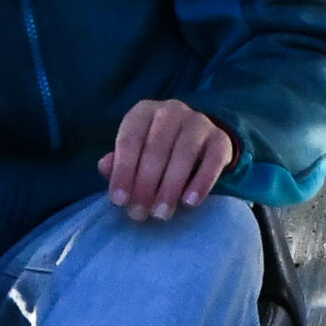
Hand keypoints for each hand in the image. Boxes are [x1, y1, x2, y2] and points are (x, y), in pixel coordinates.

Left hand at [98, 99, 233, 221]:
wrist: (199, 140)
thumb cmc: (156, 150)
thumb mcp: (135, 152)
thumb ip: (118, 162)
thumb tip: (104, 167)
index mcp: (143, 112)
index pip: (130, 140)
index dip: (123, 171)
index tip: (118, 201)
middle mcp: (171, 111)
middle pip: (156, 148)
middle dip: (145, 184)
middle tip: (138, 214)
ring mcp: (198, 122)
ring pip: (184, 154)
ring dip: (170, 187)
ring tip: (161, 213)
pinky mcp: (221, 139)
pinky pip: (212, 160)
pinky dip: (201, 182)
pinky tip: (189, 202)